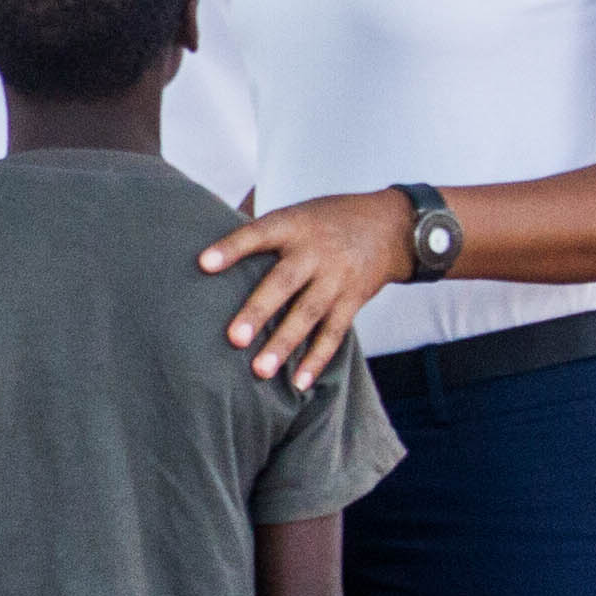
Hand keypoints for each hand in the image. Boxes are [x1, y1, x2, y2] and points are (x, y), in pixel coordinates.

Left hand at [199, 191, 414, 389]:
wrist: (392, 227)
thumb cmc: (327, 221)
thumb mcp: (297, 213)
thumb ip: (259, 229)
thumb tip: (208, 248)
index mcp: (293, 225)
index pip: (258, 234)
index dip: (231, 248)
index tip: (203, 264)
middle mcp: (315, 252)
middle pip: (284, 282)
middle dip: (259, 311)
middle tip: (234, 338)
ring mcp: (336, 277)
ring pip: (309, 313)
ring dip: (284, 344)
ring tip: (260, 370)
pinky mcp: (353, 300)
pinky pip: (334, 333)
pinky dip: (317, 359)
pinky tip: (299, 383)